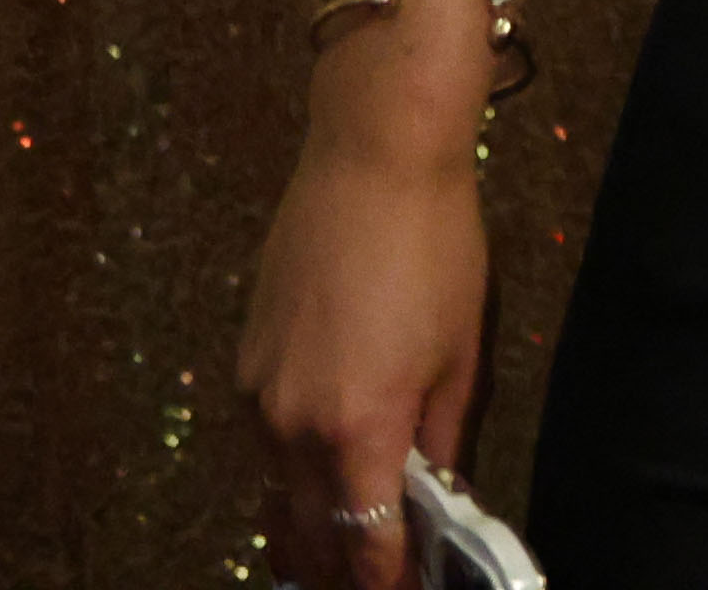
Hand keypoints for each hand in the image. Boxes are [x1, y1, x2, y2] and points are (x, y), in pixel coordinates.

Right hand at [237, 49, 493, 589]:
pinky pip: (265, 450)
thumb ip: (445, 443)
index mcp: (356, 430)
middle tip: (386, 578)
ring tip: (359, 546)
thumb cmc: (435, 246)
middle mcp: (291, 428)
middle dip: (344, 576)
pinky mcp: (246, 368)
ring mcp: (258, 399)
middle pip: (308, 541)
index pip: (364, 551)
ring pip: (278, 500)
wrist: (372, 160)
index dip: (387, 587)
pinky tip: (331, 473)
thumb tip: (441, 501)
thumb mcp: (462, 355)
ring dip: (314, 533)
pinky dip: (294, 477)